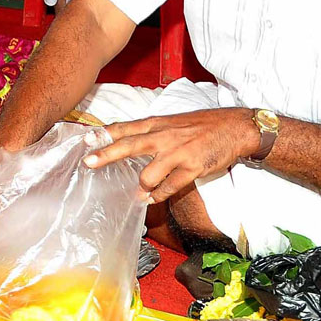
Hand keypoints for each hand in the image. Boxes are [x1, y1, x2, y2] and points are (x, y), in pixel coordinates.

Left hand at [83, 108, 260, 203]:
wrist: (234, 128)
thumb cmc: (201, 126)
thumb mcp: (172, 122)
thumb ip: (151, 131)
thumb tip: (128, 142)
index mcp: (157, 123)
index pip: (126, 127)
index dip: (105, 133)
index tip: (86, 139)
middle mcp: (164, 136)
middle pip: (129, 145)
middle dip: (107, 155)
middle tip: (89, 163)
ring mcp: (178, 152)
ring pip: (148, 174)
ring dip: (141, 186)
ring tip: (140, 193)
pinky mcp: (192, 168)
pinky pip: (170, 187)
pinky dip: (159, 195)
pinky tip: (153, 198)